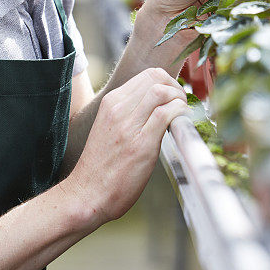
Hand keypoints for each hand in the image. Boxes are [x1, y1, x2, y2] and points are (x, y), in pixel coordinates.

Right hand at [61, 68, 187, 226]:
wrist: (87, 194)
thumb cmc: (100, 166)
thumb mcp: (110, 127)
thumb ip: (129, 112)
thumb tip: (156, 104)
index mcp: (111, 103)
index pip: (147, 75)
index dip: (167, 81)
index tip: (174, 96)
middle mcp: (119, 108)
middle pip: (156, 77)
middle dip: (176, 86)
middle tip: (181, 103)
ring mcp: (129, 125)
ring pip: (161, 91)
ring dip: (179, 98)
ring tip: (182, 113)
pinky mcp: (141, 143)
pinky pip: (167, 114)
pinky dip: (180, 113)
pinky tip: (182, 122)